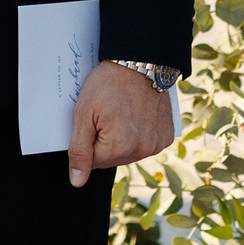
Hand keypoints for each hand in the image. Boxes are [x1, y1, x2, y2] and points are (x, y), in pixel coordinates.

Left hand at [66, 61, 175, 185]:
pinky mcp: (166, 137)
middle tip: (107, 114)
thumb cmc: (108, 84)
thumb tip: (77, 182)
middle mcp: (141, 151)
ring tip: (122, 113)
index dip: (87, 140)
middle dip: (105, 142)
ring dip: (123, 140)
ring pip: (129, 153)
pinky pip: (146, 145)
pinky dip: (139, 135)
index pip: (92, 161)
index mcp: (119, 147)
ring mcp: (156, 145)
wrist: (140, 62)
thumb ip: (79, 151)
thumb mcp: (83, 114)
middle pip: (112, 159)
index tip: (93, 120)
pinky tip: (137, 115)